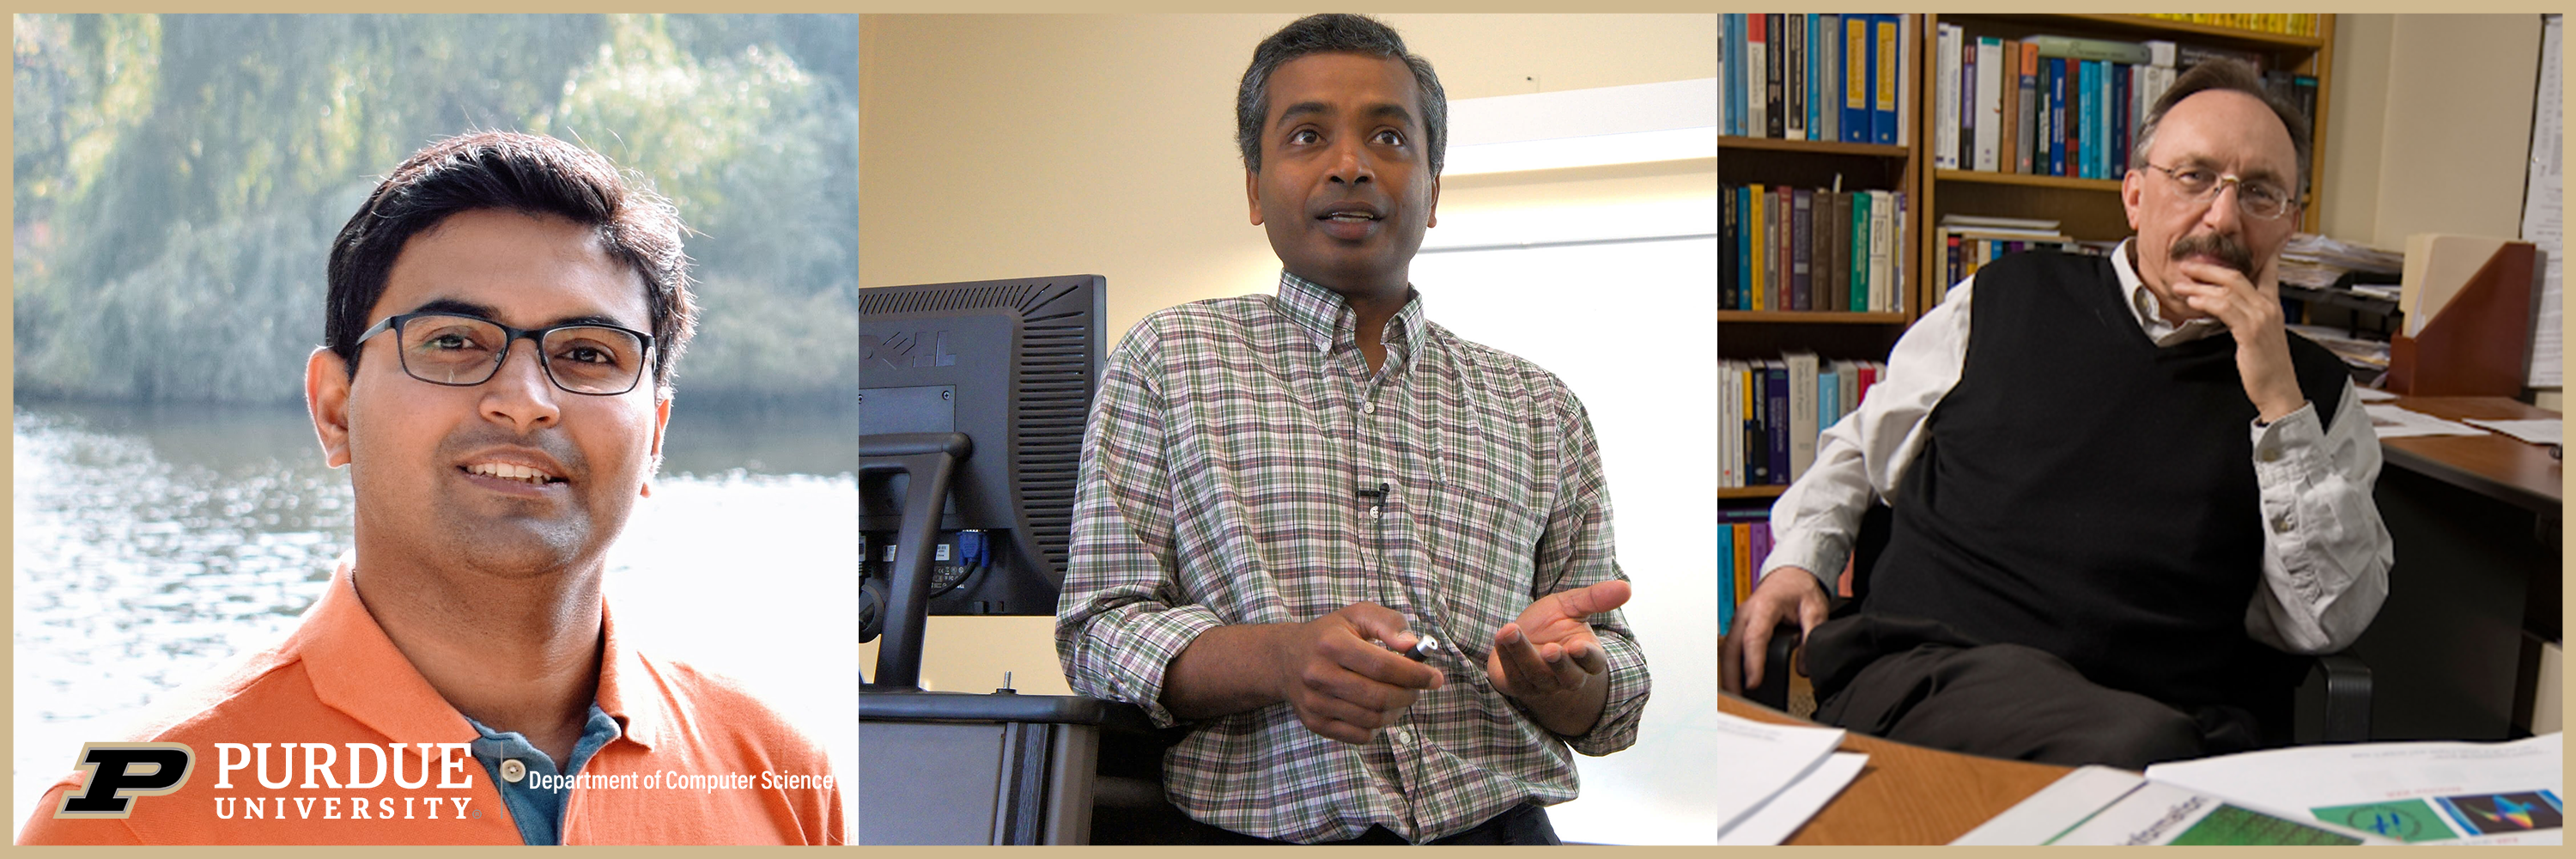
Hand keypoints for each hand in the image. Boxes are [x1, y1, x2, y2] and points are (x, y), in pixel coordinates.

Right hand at [1272, 603, 1445, 743]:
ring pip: (1372, 719)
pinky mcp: (1315, 723)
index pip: (1383, 666)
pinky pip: (1360, 736)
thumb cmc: (1330, 635)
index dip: (1415, 674)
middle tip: (1417, 689)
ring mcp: (1315, 703)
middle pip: (1379, 697)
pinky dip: (1378, 726)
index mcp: (1331, 644)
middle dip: (1409, 695)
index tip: (1435, 678)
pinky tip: (1378, 710)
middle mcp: (1319, 675)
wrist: (1284, 659)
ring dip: (1396, 711)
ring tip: (1399, 698)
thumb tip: (1413, 645)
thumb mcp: (1357, 615)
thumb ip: (1389, 623)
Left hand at [1486, 580, 1629, 724]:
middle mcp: (1567, 675)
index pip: (1594, 662)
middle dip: (1559, 664)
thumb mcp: (1572, 606)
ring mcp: (1542, 684)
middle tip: (1550, 649)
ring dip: (1522, 653)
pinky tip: (1500, 636)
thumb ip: (1595, 598)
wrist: (1523, 638)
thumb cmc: (1552, 624)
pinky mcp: (1517, 685)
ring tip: (1511, 631)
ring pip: (1535, 675)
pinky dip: (1505, 656)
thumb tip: (1626, 587)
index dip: (1588, 656)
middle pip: (1568, 676)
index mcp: (1586, 656)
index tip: (1579, 646)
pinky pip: (1512, 675)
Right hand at [1721, 566, 1829, 694]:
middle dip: (1733, 673)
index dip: (1753, 663)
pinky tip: (1738, 681)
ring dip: (1730, 672)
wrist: (1791, 574)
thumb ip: (1812, 636)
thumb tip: (1804, 668)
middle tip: (1740, 696)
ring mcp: (1740, 619)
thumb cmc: (1800, 589)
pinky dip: (1732, 665)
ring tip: (1737, 695)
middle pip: (1733, 646)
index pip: (1754, 638)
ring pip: (1728, 649)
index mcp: (1765, 606)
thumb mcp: (1816, 609)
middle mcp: (1746, 613)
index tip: (1754, 683)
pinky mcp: (1741, 626)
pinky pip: (1732, 647)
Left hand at [2169, 260, 2304, 422]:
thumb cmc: (2266, 366)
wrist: (2279, 389)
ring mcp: (2261, 318)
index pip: (2268, 272)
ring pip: (2227, 290)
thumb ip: (2247, 318)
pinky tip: (2192, 300)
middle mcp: (2269, 307)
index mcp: (2272, 306)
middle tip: (2187, 265)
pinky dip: (2206, 301)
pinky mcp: (2250, 331)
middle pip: (2236, 276)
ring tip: (2180, 284)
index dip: (2258, 256)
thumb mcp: (2259, 336)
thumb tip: (2228, 309)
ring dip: (2200, 285)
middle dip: (2208, 268)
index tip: (2241, 243)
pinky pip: (2225, 308)